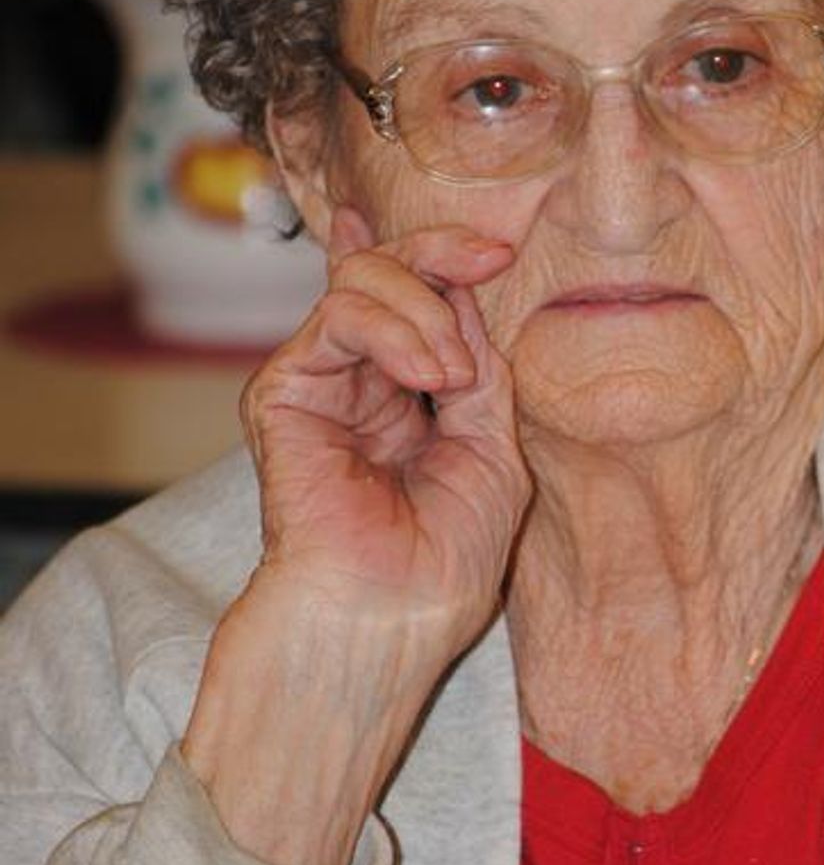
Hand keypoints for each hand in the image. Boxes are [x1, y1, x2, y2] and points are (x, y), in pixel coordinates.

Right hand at [243, 206, 528, 651]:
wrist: (392, 612)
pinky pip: (339, 316)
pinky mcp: (284, 391)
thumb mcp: (493, 447)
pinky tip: (427, 378)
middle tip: (488, 262)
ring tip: (453, 377)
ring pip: (361, 281)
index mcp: (407, 398)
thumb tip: (462, 290)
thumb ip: (478, 368)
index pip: (413, 298)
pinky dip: (395, 329)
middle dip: (439, 254)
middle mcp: (360, 383)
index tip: (498, 252)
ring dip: (426, 312)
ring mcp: (321, 384)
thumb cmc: (444, 556)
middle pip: (384, 271)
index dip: (446, 258)